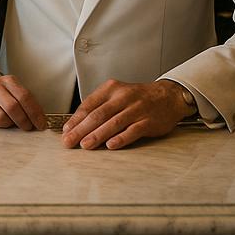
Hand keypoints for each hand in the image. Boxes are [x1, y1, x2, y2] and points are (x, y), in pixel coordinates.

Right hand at [0, 72, 47, 130]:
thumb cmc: (1, 96)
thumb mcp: (14, 94)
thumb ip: (26, 104)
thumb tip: (41, 122)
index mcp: (8, 81)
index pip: (24, 97)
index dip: (34, 113)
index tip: (41, 125)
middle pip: (12, 107)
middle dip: (22, 121)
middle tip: (26, 127)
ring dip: (6, 125)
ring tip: (7, 122)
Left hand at [61, 78, 191, 149]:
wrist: (167, 96)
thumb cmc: (138, 98)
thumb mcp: (117, 94)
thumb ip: (100, 105)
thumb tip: (79, 123)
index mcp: (111, 89)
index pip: (89, 104)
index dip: (76, 118)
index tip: (66, 130)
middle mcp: (122, 97)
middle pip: (98, 114)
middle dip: (81, 129)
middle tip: (69, 141)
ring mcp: (136, 109)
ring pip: (113, 123)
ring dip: (97, 135)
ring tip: (85, 145)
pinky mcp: (148, 121)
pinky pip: (132, 130)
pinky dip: (121, 138)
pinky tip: (111, 145)